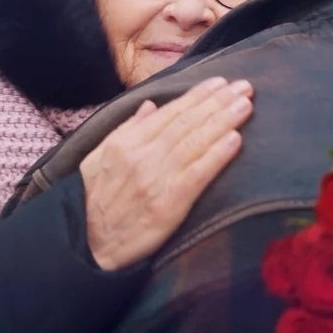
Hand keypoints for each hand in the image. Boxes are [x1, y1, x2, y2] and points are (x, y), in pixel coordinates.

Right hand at [80, 77, 253, 270]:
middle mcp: (142, 156)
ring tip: (245, 105)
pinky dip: (217, 155)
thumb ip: (125, 130)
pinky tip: (235, 139)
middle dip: (218, 102)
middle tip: (244, 87)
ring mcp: (156, 179)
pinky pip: (198, 174)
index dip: (197, 96)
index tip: (220, 83)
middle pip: (187, 122)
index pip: (169, 113)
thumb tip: (149, 106)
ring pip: (195, 142)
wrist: (87, 248)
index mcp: (126, 144)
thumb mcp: (97, 159)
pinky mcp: (169, 204)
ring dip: (224, 121)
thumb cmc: (92, 204)